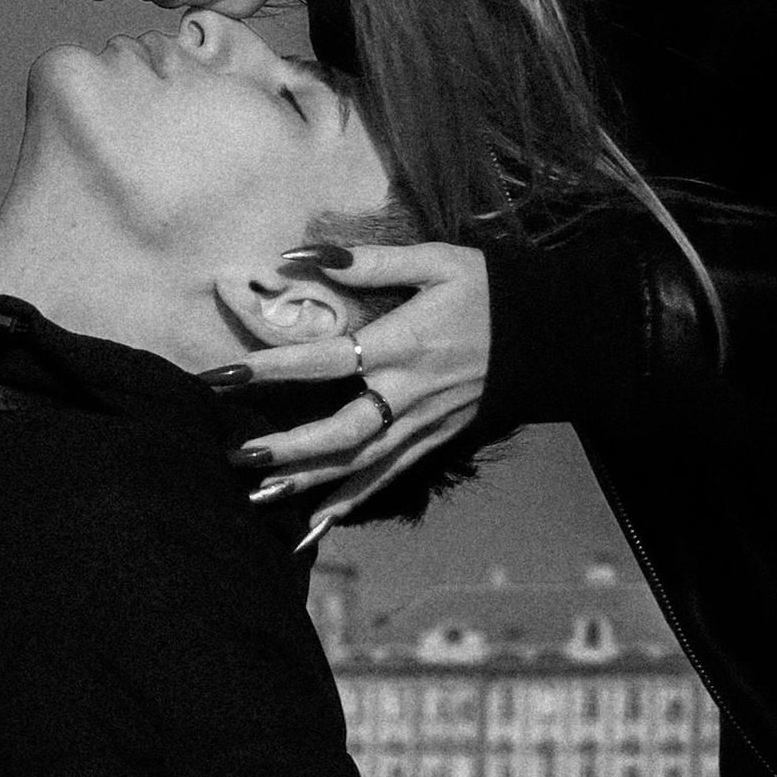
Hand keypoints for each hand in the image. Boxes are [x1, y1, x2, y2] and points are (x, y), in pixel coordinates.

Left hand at [222, 242, 491, 533]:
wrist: (554, 334)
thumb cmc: (489, 289)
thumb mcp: (437, 260)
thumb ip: (370, 262)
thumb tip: (304, 255)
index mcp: (404, 343)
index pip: (325, 360)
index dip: (272, 368)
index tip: (222, 375)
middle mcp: (410, 392)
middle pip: (342, 432)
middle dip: (289, 449)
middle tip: (239, 458)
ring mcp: (425, 423)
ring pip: (361, 463)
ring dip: (309, 484)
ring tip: (259, 498)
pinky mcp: (437, 439)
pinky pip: (388, 475)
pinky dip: (351, 500)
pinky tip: (315, 521)